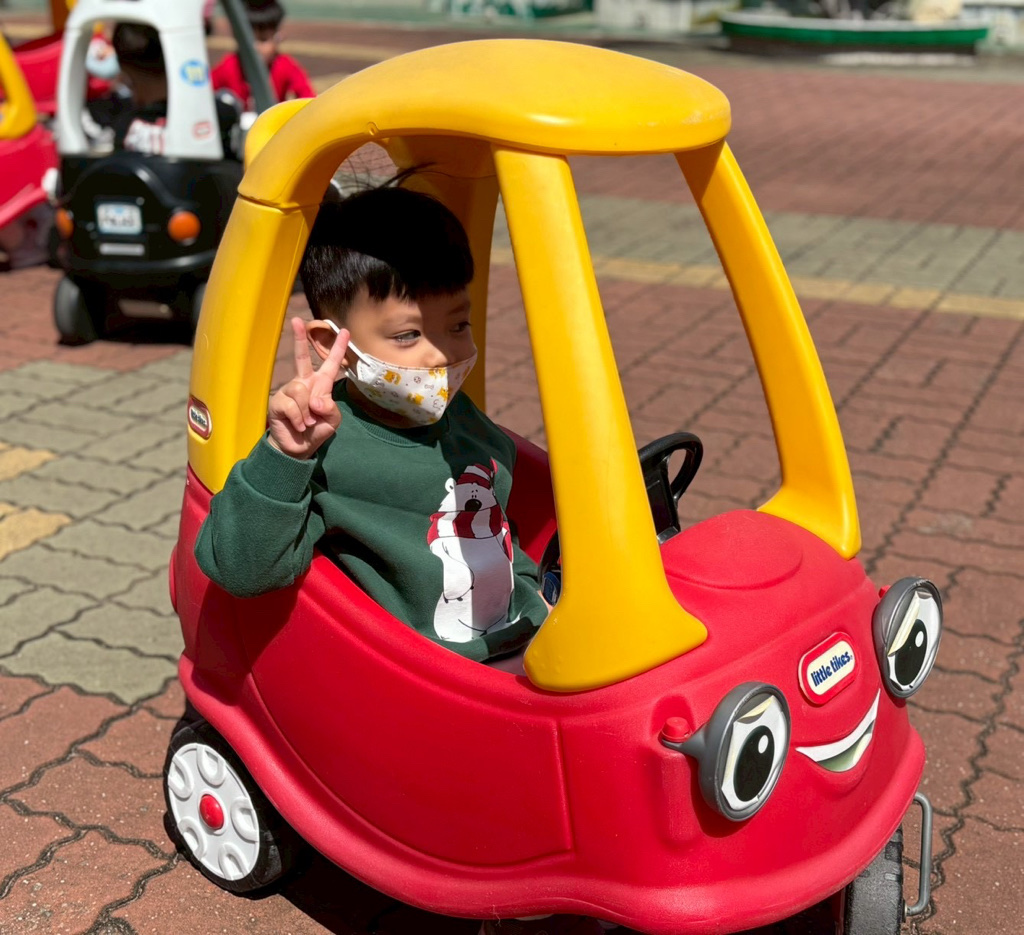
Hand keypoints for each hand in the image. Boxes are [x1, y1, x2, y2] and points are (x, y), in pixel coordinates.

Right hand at [268, 317, 348, 458]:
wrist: (299, 448)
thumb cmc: (316, 431)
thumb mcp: (332, 421)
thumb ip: (331, 409)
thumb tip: (316, 399)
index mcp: (320, 385)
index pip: (330, 364)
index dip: (338, 348)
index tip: (345, 331)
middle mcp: (304, 383)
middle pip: (302, 357)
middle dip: (299, 338)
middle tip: (297, 320)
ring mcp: (289, 391)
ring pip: (301, 391)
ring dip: (308, 412)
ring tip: (307, 423)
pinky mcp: (278, 402)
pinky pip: (292, 405)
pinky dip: (299, 419)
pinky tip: (298, 425)